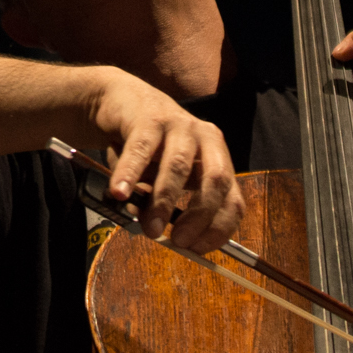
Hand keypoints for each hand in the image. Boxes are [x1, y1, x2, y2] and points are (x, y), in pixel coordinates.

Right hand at [88, 67, 244, 252]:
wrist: (120, 102)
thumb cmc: (147, 147)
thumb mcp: (163, 178)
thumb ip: (165, 204)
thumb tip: (158, 234)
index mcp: (216, 158)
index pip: (233, 198)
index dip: (219, 228)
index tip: (198, 250)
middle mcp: (206, 139)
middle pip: (215, 180)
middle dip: (199, 216)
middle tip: (178, 241)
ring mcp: (179, 124)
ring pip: (179, 166)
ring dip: (164, 201)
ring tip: (148, 227)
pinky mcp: (150, 117)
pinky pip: (141, 149)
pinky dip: (129, 175)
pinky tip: (120, 193)